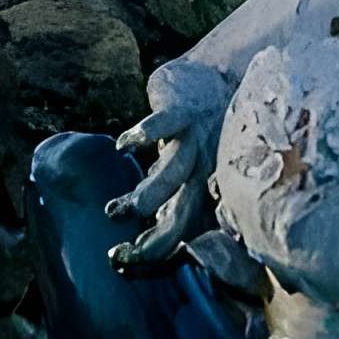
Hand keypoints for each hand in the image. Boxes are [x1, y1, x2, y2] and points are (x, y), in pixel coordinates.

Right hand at [106, 59, 228, 270]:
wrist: (223, 77)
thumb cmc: (202, 131)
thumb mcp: (193, 169)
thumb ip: (175, 196)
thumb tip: (152, 225)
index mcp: (210, 190)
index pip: (186, 233)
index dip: (157, 253)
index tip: (124, 262)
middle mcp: (208, 171)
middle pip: (184, 217)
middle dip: (153, 241)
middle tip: (120, 253)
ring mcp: (196, 141)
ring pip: (173, 176)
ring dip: (145, 198)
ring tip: (115, 212)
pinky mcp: (183, 112)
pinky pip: (163, 125)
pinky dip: (142, 136)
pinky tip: (123, 147)